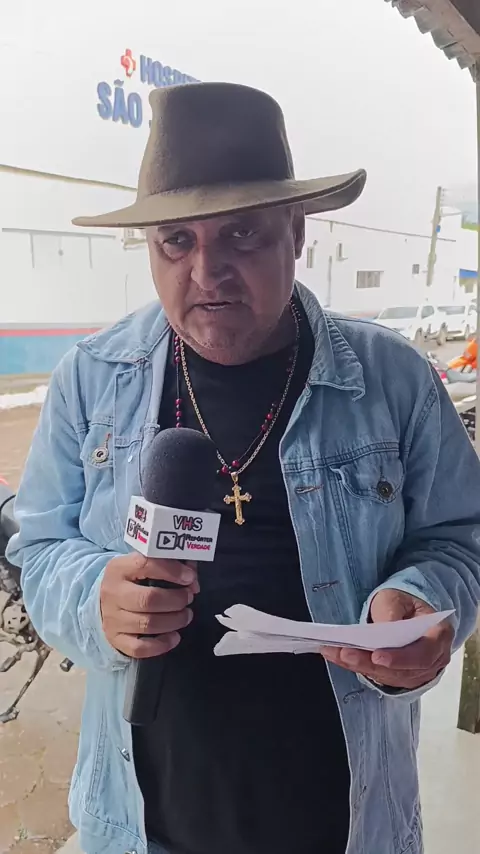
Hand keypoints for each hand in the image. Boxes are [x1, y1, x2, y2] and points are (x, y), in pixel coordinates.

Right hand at [100, 553, 198, 657]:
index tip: (190, 577)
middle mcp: (113, 593)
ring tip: (186, 615)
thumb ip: (171, 564)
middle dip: (175, 600)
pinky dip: (161, 645)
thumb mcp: (145, 564)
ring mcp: (112, 619)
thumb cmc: (133, 580)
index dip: (171, 571)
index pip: (145, 565)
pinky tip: (174, 637)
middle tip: (188, 598)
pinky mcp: (116, 639)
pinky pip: (139, 648)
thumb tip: (192, 579)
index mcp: (119, 568)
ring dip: (174, 621)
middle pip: (148, 599)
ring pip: (147, 624)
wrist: (105, 601)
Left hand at [320, 589, 453, 689]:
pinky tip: (337, 657)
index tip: (377, 656)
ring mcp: (418, 672)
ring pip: (387, 677)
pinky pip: (379, 676)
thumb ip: (391, 612)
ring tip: (335, 653)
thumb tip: (381, 630)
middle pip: (401, 670)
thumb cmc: (405, 603)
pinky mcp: (401, 677)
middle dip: (369, 663)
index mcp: (439, 635)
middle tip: (345, 653)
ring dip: (359, 666)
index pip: (423, 654)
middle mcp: (433, 660)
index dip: (400, 658)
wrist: (408, 612)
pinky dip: (357, 667)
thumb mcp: (397, 598)